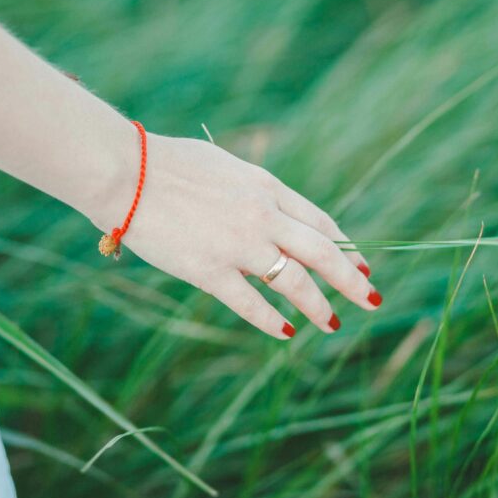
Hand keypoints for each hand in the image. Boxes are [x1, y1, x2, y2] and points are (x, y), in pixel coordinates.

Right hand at [91, 133, 381, 339]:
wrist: (125, 172)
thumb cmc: (167, 164)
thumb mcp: (225, 168)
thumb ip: (253, 193)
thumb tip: (271, 213)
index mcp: (267, 187)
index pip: (320, 222)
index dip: (345, 247)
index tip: (361, 265)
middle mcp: (263, 216)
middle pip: (322, 253)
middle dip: (352, 280)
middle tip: (372, 300)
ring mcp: (239, 245)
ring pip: (295, 282)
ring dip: (318, 306)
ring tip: (333, 324)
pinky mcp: (209, 270)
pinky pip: (250, 303)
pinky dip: (272, 320)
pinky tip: (286, 333)